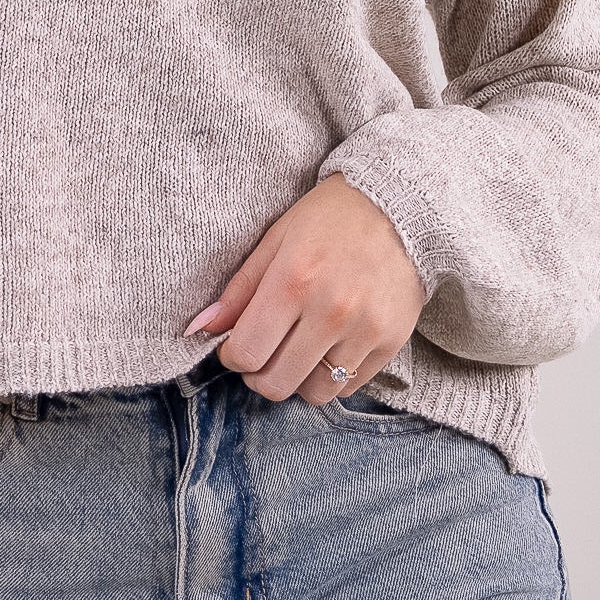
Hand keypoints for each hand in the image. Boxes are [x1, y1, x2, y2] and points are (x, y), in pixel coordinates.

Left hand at [182, 173, 427, 403]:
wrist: (399, 206)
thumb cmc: (329, 219)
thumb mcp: (276, 240)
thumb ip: (239, 290)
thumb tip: (199, 329)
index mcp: (294, 281)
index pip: (247, 353)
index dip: (232, 357)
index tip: (235, 346)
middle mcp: (331, 312)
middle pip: (277, 383)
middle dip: (259, 375)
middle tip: (263, 353)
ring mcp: (365, 331)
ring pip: (314, 393)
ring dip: (297, 379)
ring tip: (297, 351)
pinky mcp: (391, 343)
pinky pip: (349, 387)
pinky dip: (332, 376)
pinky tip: (329, 346)